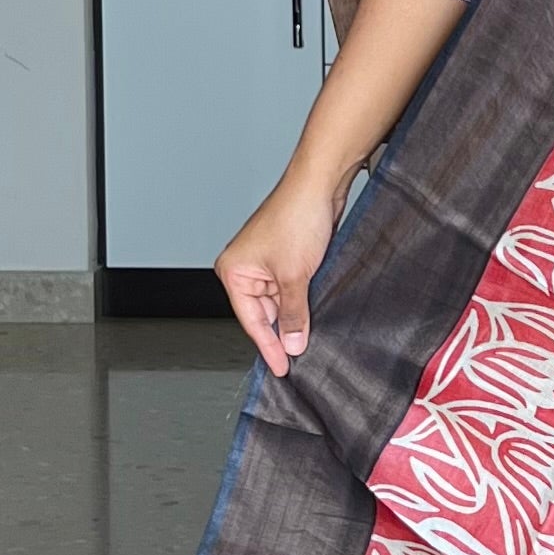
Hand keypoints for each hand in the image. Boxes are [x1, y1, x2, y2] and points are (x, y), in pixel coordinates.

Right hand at [216, 169, 344, 376]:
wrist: (319, 186)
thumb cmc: (297, 217)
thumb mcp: (295, 277)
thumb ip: (293, 314)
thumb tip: (292, 343)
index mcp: (233, 272)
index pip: (251, 321)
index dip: (269, 347)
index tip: (281, 368)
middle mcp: (245, 268)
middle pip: (264, 314)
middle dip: (283, 332)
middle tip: (298, 358)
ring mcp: (266, 263)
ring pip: (280, 303)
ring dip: (295, 317)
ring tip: (309, 337)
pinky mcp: (286, 258)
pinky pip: (291, 290)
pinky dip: (302, 303)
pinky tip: (312, 316)